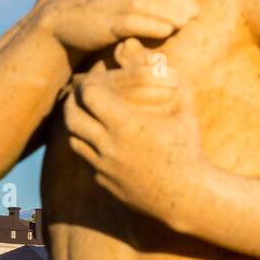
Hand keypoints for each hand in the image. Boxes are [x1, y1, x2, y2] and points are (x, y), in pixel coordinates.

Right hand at [38, 0, 198, 53]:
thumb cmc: (91, 11)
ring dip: (171, 12)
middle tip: (196, 12)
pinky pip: (135, 22)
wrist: (57, 23)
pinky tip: (166, 31)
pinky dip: (154, 26)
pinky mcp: (107, 23)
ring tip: (186, 21)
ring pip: (149, 3)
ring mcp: (112, 3)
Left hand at [63, 63, 205, 228]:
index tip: (96, 77)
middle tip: (79, 94)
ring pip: (73, 139)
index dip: (89, 82)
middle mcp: (108, 145)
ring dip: (75, 124)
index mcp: (126, 125)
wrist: (186, 196)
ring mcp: (103, 166)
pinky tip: (96, 138)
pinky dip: (86, 146)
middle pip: (71, 117)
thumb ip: (179, 85)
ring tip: (84, 114)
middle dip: (72, 101)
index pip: (90, 95)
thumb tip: (172, 63)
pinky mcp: (103, 181)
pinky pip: (85, 159)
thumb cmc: (188, 151)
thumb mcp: (186, 114)